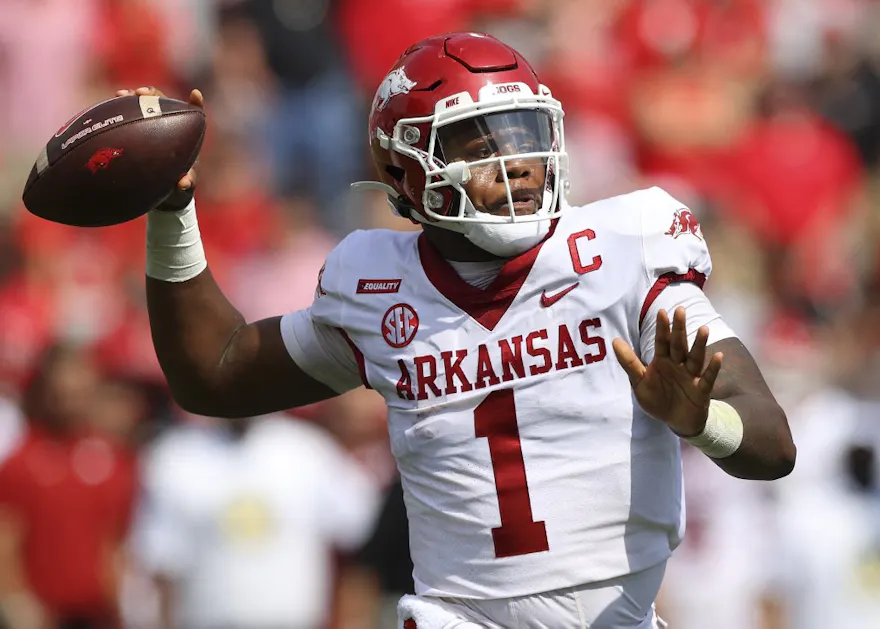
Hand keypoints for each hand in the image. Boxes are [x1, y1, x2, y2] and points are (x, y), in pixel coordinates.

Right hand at [116, 86, 203, 204]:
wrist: (161, 196)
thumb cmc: (177, 189)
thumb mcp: (183, 189)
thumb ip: (185, 185)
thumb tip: (183, 183)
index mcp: (185, 138)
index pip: (193, 116)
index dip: (195, 105)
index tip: (195, 94)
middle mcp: (169, 128)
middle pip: (163, 104)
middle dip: (153, 95)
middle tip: (140, 93)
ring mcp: (151, 128)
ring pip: (143, 106)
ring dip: (132, 98)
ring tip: (121, 94)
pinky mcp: (136, 133)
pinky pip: (126, 118)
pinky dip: (119, 110)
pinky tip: (109, 106)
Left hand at [612, 307, 723, 437]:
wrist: (676, 421)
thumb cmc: (658, 398)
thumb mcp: (639, 382)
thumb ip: (629, 362)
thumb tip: (615, 340)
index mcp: (663, 361)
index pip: (662, 342)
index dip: (662, 328)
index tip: (662, 312)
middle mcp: (678, 365)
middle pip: (679, 345)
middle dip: (679, 329)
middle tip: (680, 310)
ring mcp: (691, 376)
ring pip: (695, 358)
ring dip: (699, 344)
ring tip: (703, 329)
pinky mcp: (702, 390)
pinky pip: (708, 378)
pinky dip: (713, 368)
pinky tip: (718, 355)